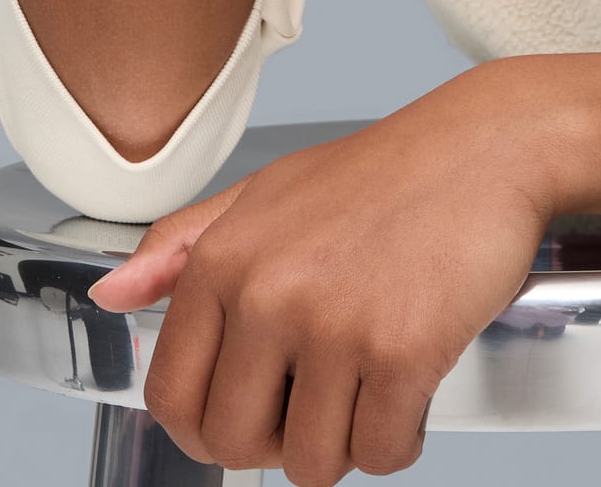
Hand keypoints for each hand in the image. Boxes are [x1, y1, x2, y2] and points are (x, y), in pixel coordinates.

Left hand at [87, 68, 557, 482]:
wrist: (489, 146)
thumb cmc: (386, 172)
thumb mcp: (270, 190)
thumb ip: (182, 244)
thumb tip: (111, 297)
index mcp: (224, 259)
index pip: (172, 397)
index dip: (209, 426)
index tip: (253, 413)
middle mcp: (268, 294)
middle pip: (236, 444)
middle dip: (283, 439)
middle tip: (325, 395)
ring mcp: (334, 326)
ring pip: (313, 463)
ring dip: (348, 440)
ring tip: (372, 380)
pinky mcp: (400, 352)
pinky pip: (383, 453)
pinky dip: (401, 437)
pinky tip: (413, 383)